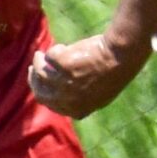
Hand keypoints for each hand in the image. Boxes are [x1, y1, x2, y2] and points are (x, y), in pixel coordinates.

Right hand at [29, 31, 147, 118]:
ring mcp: (64, 82)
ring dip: (39, 61)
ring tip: (42, 53)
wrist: (122, 55)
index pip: (51, 105)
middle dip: (34, 79)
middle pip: (40, 92)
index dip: (42, 92)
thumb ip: (81, 98)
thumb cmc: (115, 72)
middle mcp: (68, 99)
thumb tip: (61, 93)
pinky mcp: (62, 65)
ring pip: (41, 71)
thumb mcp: (100, 93)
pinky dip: (55, 50)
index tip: (39, 82)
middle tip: (34, 66)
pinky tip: (63, 47)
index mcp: (78, 110)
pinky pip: (50, 56)